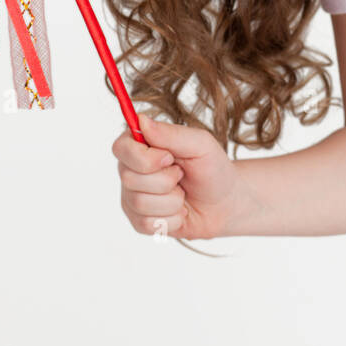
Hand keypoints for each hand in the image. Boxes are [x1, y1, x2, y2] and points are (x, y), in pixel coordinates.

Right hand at [112, 111, 239, 240]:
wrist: (224, 204)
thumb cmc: (212, 168)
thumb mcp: (200, 144)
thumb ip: (171, 133)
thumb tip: (141, 120)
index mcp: (141, 143)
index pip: (121, 148)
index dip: (144, 157)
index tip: (169, 158)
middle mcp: (131, 169)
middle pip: (129, 178)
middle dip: (165, 181)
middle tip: (181, 176)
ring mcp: (132, 196)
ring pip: (139, 203)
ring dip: (172, 201)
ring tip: (182, 195)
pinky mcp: (139, 220)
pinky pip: (146, 224)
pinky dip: (171, 219)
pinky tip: (179, 212)